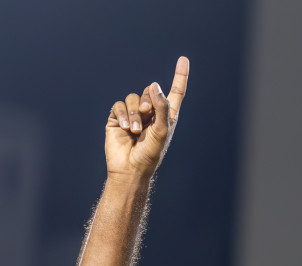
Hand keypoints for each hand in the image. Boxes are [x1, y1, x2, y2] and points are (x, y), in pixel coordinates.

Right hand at [105, 57, 188, 179]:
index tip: (183, 60)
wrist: (131, 169)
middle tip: (146, 114)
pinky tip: (125, 128)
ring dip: (134, 113)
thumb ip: (162, 106)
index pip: (175, 92)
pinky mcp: (118, 119)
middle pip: (149, 91)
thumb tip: (154, 85)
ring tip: (135, 130)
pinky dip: (123, 115)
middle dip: (148, 100)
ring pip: (133, 98)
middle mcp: (150, 113)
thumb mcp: (163, 130)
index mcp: (166, 115)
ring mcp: (133, 115)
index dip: (180, 76)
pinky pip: (119, 105)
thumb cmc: (151, 154)